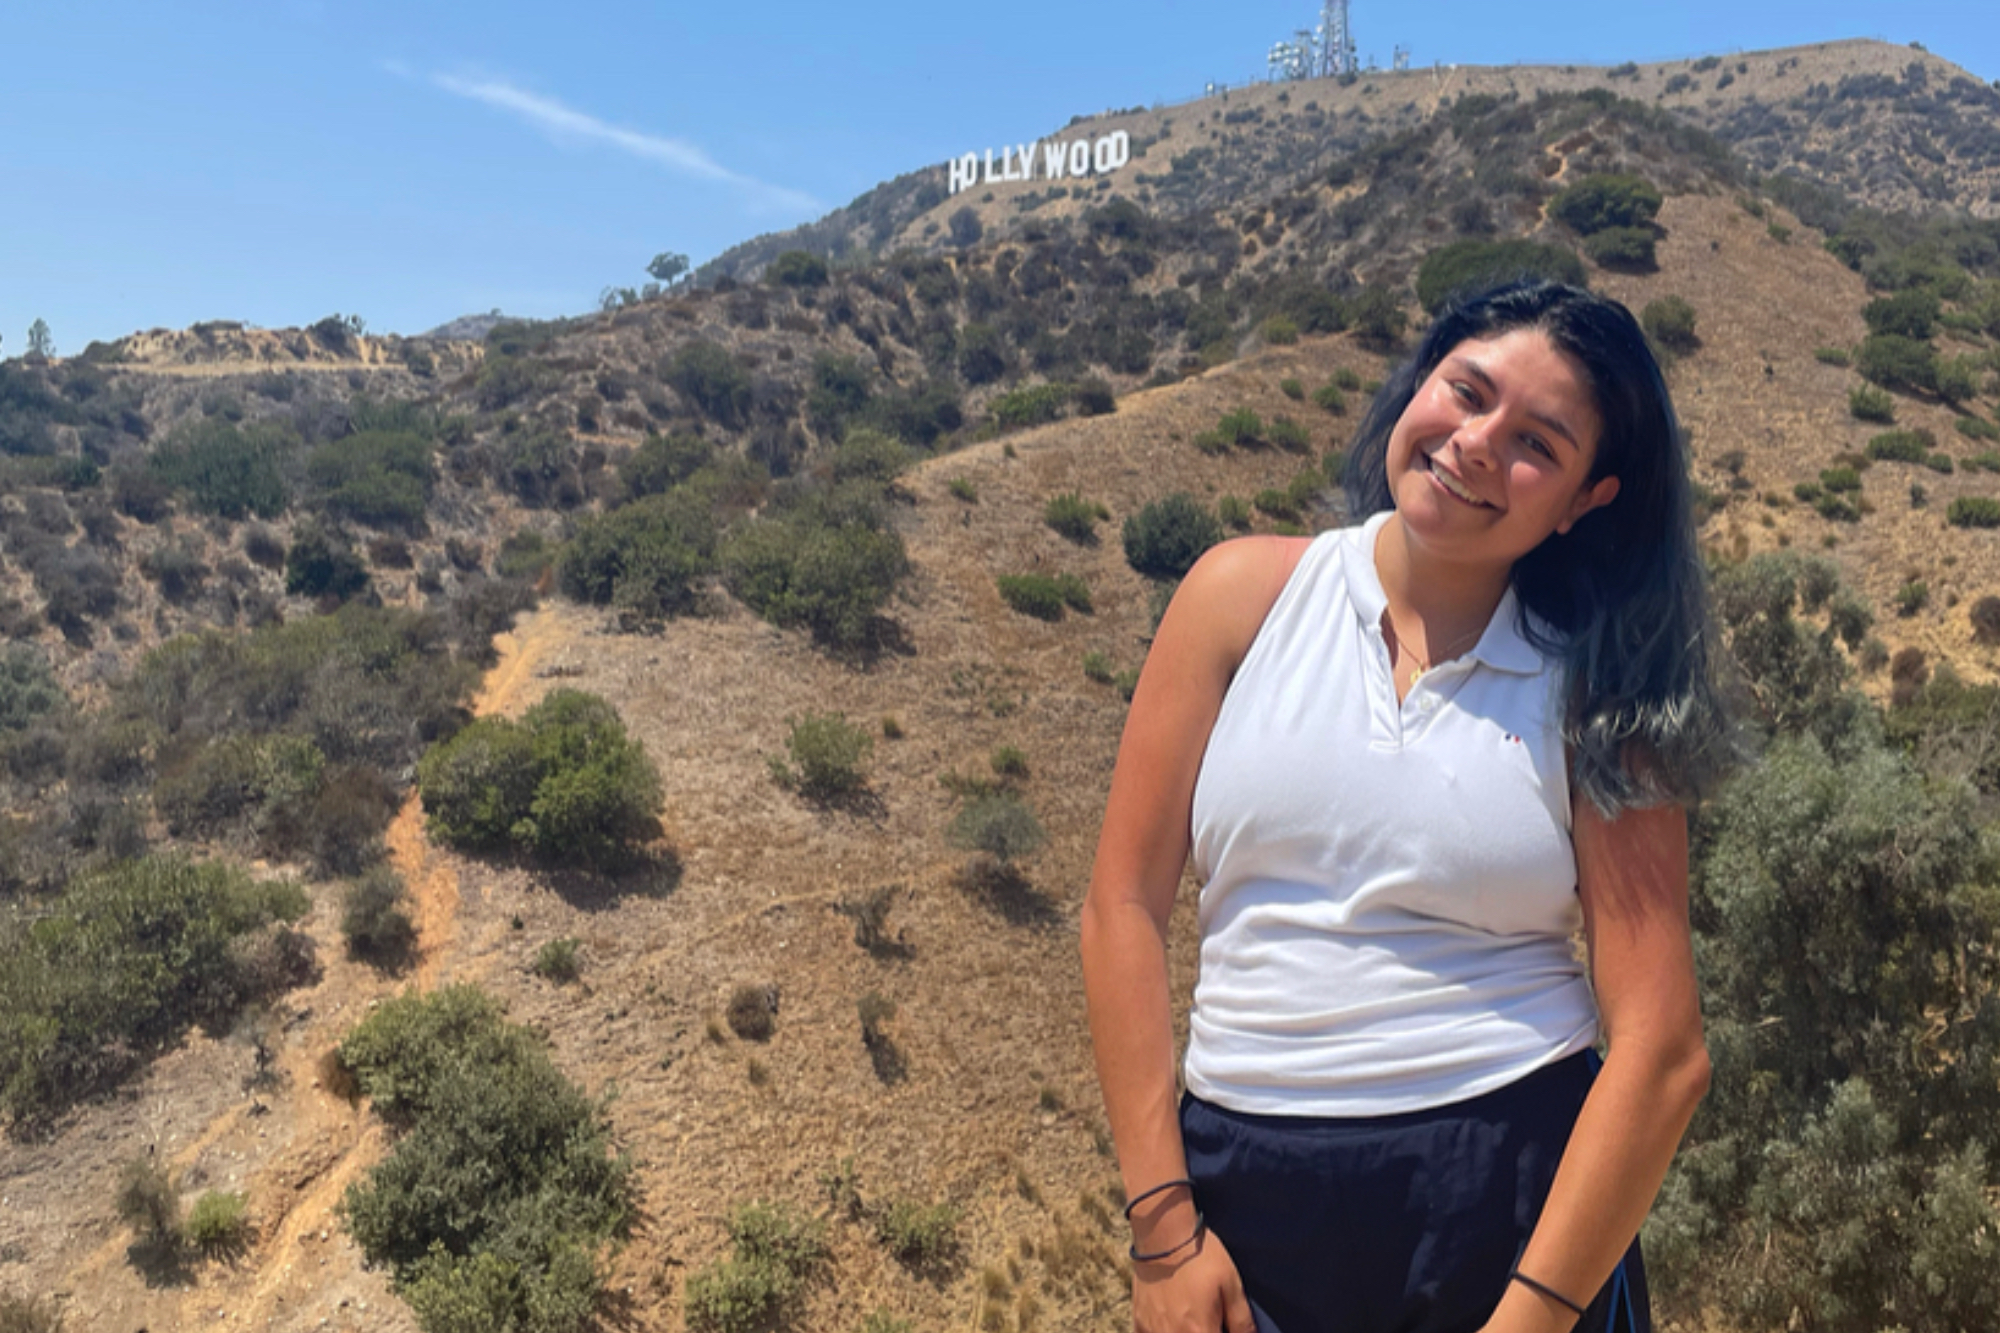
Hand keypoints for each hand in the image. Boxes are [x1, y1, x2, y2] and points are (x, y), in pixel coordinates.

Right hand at [1131, 1227, 1255, 1332]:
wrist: (1163, 1233)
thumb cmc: (1200, 1257)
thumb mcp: (1231, 1286)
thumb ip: (1242, 1322)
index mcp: (1199, 1332)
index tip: (1223, 1327)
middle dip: (1203, 1332)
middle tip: (1210, 1321)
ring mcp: (1153, 1332)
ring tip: (1193, 1323)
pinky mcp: (1139, 1323)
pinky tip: (1173, 1324)